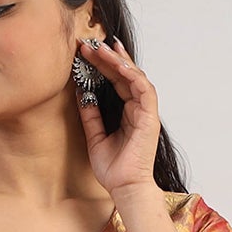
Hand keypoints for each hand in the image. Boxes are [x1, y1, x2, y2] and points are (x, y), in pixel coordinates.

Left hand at [77, 36, 160, 194]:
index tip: (85, 53)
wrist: (124, 188)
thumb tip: (80, 92)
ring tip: (102, 48)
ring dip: (119, 60)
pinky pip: (144, 89)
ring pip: (135, 76)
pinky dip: (132, 75)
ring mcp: (146, 112)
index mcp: (127, 112)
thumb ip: (90, 114)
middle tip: (90, 43)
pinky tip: (119, 64)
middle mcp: (138, 109)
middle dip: (108, 57)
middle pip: (125, 74)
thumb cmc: (113, 169)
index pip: (116, 81)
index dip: (102, 65)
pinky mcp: (150, 117)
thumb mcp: (95, 136)